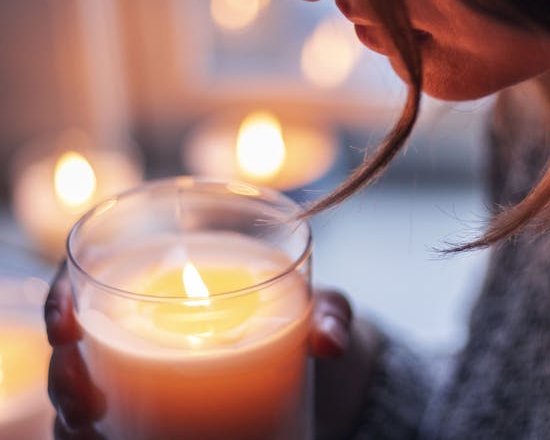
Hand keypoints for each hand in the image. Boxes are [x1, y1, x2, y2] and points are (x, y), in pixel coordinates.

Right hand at [45, 262, 376, 439]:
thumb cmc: (307, 324)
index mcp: (175, 290)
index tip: (67, 322)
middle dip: (65, 376)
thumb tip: (328, 342)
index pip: (96, 281)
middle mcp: (150, 336)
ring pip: (83, 400)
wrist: (319, 376)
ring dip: (71, 419)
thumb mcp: (323, 310)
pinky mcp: (158, 422)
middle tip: (87, 401)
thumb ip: (331, 313)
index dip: (61, 298)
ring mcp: (149, 385)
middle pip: (77, 351)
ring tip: (94, 432)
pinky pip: (113, 433)